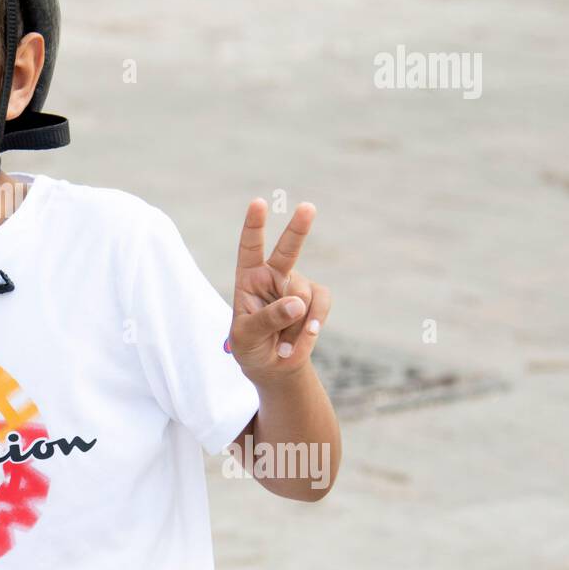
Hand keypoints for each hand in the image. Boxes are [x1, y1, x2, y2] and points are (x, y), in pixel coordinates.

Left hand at [228, 198, 331, 384]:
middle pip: (288, 249)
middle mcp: (273, 275)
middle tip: (308, 207)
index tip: (258, 203)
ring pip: (304, 294)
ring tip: (283, 342)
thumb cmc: (251, 346)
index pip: (250, 247)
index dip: (254, 225)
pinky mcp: (316, 298)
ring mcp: (297, 285)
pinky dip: (314, 323)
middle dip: (298, 228)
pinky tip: (305, 337)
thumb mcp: (248, 335)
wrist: (274, 366)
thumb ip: (268, 318)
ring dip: (295, 323)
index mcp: (248, 277)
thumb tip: (297, 304)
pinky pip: (321, 304)